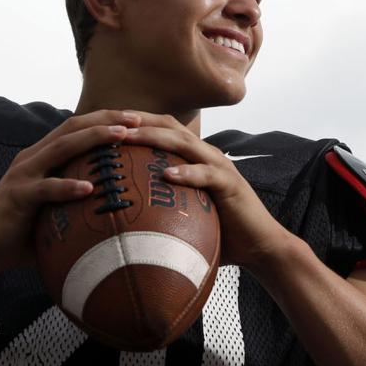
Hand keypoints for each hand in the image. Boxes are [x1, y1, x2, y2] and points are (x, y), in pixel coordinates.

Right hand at [0, 110, 140, 274]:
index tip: (137, 118)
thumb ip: (80, 202)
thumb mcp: (55, 210)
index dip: (106, 119)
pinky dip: (67, 186)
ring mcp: (23, 174)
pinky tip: (90, 188)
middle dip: (107, 119)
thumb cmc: (24, 233)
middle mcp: (32, 158)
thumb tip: (122, 212)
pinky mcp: (17, 196)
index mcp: (42, 156)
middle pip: (73, 127)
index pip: (77, 128)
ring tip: (122, 136)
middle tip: (138, 118)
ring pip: (62, 148)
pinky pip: (45, 188)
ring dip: (94, 139)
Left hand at [119, 113, 294, 269]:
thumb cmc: (219, 231)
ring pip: (184, 143)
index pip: (162, 130)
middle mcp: (206, 155)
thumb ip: (160, 205)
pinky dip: (186, 173)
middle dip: (139, 121)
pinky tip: (166, 175)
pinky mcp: (230, 184)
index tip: (105, 123)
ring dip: (154, 137)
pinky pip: (206, 175)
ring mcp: (219, 167)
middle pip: (169, 126)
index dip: (135, 123)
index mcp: (194, 158)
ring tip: (128, 137)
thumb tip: (123, 216)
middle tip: (110, 121)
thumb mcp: (185, 212)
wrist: (259, 244)